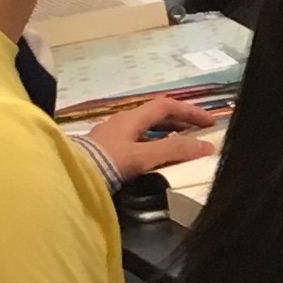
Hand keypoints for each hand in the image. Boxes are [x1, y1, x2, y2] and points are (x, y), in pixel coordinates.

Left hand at [80, 92, 226, 182]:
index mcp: (132, 118)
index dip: (190, 111)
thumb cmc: (109, 162)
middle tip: (199, 134)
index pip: (166, 106)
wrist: (72, 176)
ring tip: (183, 147)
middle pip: (157, 116)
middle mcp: (122, 122)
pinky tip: (159, 158)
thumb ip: (174, 151)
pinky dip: (154, 146)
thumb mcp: (144, 156)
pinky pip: (138, 142)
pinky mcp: (108, 151)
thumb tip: (206, 147)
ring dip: (167, 135)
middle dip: (181, 122)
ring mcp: (113, 136)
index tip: (210, 122)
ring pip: (147, 130)